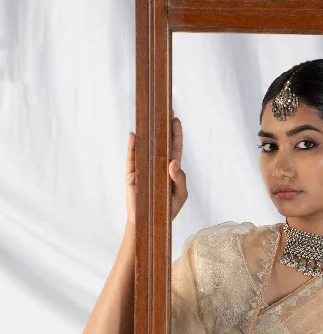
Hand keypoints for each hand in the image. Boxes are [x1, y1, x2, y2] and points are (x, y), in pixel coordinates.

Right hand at [125, 111, 187, 227]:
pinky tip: (134, 135)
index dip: (176, 134)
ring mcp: (144, 168)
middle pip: (161, 142)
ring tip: (149, 117)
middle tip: (165, 110)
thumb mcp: (180, 196)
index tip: (176, 119)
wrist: (149, 224)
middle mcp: (157, 165)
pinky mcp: (133, 175)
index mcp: (171, 169)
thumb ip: (180, 180)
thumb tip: (174, 163)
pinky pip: (132, 159)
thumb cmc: (167, 210)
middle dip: (163, 127)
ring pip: (145, 147)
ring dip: (147, 132)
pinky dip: (132, 147)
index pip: (175, 148)